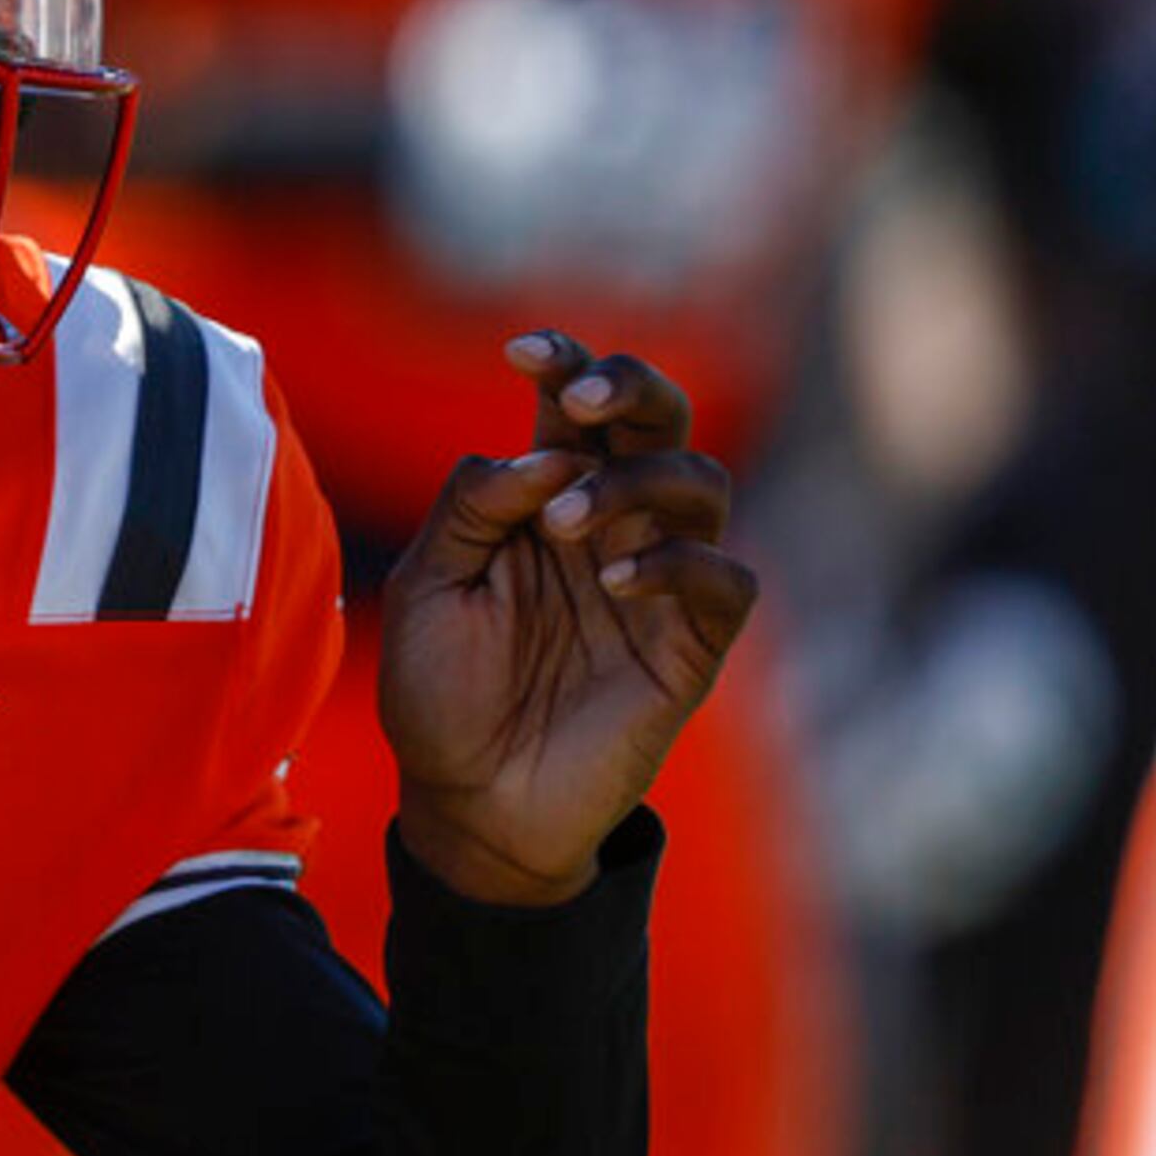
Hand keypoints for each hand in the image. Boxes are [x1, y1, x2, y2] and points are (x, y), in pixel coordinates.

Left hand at [377, 331, 759, 907]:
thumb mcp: (429, 588)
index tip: (522, 350)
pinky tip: (617, 584)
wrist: (468, 804)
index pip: (574, 408)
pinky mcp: (689, 649)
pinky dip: (680, 564)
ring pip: (699, 484)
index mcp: (545, 498)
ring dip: (634, 483)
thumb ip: (472, 507)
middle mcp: (610, 526)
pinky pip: (726, 580)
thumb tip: (540, 454)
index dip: (565, 361)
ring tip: (561, 525)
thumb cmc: (440, 693)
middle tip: (578, 398)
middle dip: (630, 386)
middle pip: (658, 421)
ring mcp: (657, 583)